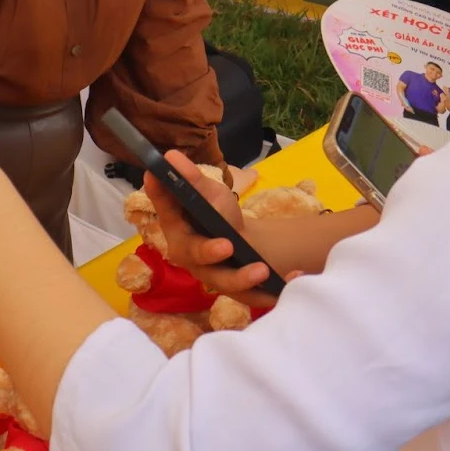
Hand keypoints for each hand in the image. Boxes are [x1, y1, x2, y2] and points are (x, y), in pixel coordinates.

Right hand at [146, 151, 284, 310]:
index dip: (160, 197)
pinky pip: (253, 295)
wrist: (244, 248)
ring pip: (224, 282)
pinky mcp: (237, 292)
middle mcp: (190, 256)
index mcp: (178, 228)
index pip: (166, 210)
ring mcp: (213, 276)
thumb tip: (170, 155)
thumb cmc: (218, 218)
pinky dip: (272, 290)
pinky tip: (294, 276)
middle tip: (226, 245)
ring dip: (242, 278)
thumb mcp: (211, 194)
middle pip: (195, 256)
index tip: (155, 178)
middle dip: (209, 251)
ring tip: (262, 270)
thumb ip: (193, 179)